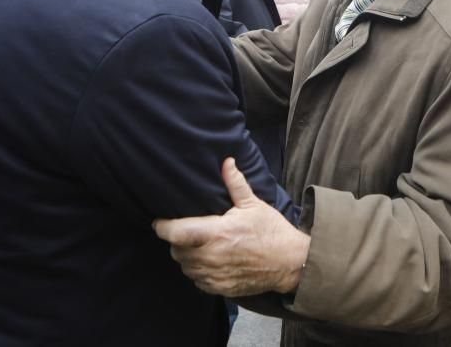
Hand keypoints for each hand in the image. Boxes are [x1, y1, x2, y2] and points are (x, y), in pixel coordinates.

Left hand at [153, 158, 309, 296]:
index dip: (163, 227)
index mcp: (217, 233)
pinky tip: (211, 260)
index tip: (160, 222)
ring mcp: (215, 275)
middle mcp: (212, 257)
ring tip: (200, 245)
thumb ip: (235, 183)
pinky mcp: (220, 288)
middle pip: (176, 251)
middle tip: (189, 231)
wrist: (289, 262)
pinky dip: (199, 271)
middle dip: (178, 241)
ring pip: (185, 267)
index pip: (176, 233)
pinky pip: (197, 280)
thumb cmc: (271, 231)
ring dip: (188, 256)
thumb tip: (226, 161)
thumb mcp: (253, 204)